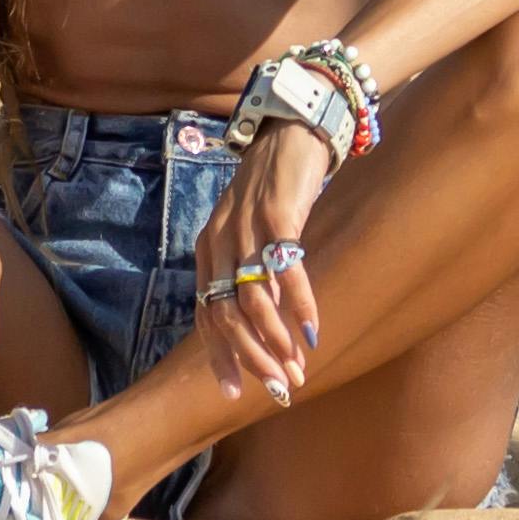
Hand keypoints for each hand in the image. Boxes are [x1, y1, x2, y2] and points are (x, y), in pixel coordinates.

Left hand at [195, 115, 334, 407]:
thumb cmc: (274, 187)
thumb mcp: (249, 231)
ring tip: (297, 367)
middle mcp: (218, 241)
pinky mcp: (275, 213)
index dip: (220, 357)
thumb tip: (263, 325)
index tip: (236, 393)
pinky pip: (284, 269)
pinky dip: (298, 303)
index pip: (206, 316)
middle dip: (251, 359)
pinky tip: (312, 328)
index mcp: (208, 250)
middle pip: (225, 315)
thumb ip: (249, 271)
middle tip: (278, 388)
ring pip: (252, 299)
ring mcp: (245, 227)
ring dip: (275, 341)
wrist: (292, 127)